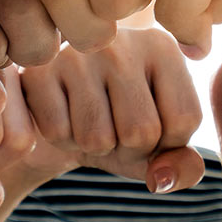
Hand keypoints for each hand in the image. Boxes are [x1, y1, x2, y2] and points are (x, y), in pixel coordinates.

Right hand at [20, 26, 206, 193]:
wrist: (62, 105)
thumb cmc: (120, 121)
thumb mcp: (159, 144)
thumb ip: (183, 166)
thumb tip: (160, 180)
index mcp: (163, 49)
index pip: (184, 120)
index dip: (165, 143)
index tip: (148, 126)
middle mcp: (122, 41)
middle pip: (140, 132)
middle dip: (128, 149)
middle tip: (114, 127)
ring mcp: (76, 53)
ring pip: (97, 139)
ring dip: (94, 148)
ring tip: (88, 120)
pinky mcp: (38, 70)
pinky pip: (59, 133)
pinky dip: (62, 140)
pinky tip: (63, 115)